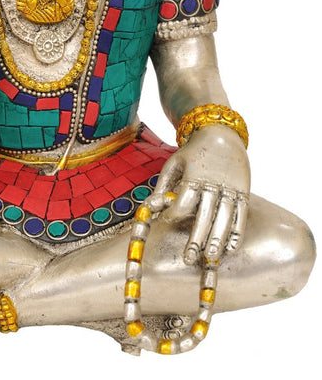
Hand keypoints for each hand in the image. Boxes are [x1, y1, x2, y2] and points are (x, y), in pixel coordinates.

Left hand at [154, 124, 249, 264]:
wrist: (222, 134)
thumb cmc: (193, 152)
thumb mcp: (174, 163)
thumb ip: (162, 185)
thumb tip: (149, 207)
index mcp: (194, 176)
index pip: (183, 202)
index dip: (174, 215)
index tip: (167, 223)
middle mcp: (213, 184)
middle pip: (204, 216)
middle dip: (196, 239)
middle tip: (188, 259)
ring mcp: (230, 189)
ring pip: (224, 219)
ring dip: (217, 240)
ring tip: (210, 258)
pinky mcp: (243, 192)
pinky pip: (241, 217)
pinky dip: (236, 233)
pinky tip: (230, 248)